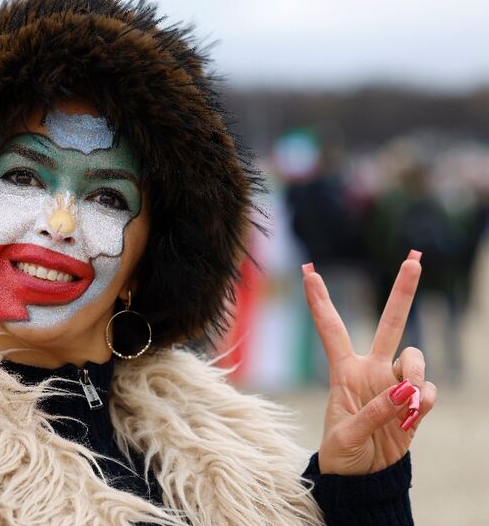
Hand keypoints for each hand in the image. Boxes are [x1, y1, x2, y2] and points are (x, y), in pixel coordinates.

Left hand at [303, 250, 437, 474]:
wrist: (364, 479)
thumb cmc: (342, 454)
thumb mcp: (345, 436)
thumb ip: (372, 414)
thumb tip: (402, 393)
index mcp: (343, 371)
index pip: (331, 328)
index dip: (319, 300)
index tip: (307, 271)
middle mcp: (370, 370)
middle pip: (389, 324)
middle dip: (402, 291)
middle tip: (414, 258)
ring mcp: (394, 384)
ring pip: (414, 357)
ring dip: (414, 376)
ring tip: (408, 403)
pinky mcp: (416, 404)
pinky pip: (429, 391)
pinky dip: (424, 402)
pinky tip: (412, 417)